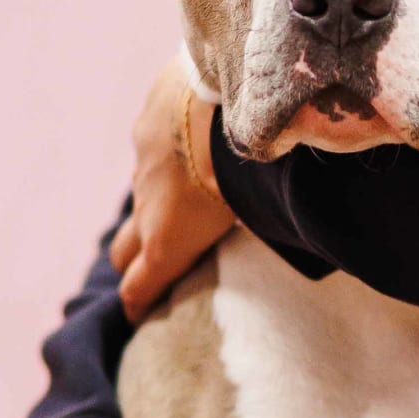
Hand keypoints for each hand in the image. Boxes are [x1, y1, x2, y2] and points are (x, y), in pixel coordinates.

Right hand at [111, 56, 235, 324]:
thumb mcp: (261, 214)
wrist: (226, 98)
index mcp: (167, 240)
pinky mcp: (147, 123)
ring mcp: (142, 163)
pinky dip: (166, 154)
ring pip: (140, 193)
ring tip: (177, 200)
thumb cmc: (254, 170)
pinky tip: (188, 142)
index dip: (137, 306)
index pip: (138, 287)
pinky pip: (151, 147)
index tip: (140, 319)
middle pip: (123, 249)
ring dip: (153, 202)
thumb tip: (295, 239)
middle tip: (146, 270)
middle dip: (131, 262)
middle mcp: (146, 205)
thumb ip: (260, 230)